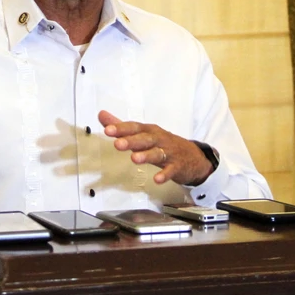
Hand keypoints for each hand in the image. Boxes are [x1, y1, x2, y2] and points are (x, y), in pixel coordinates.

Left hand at [98, 110, 213, 185]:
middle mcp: (158, 139)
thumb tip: (101, 115)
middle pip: (144, 139)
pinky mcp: (177, 166)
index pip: (134, 127)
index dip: (121, 128)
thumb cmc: (163, 143)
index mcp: (149, 131)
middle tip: (118, 144)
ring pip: (157, 153)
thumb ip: (122, 126)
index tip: (107, 130)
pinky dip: (164, 174)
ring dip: (146, 155)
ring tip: (134, 159)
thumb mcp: (144, 133)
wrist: (193, 157)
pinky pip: (170, 170)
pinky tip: (157, 179)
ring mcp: (169, 152)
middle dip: (131, 141)